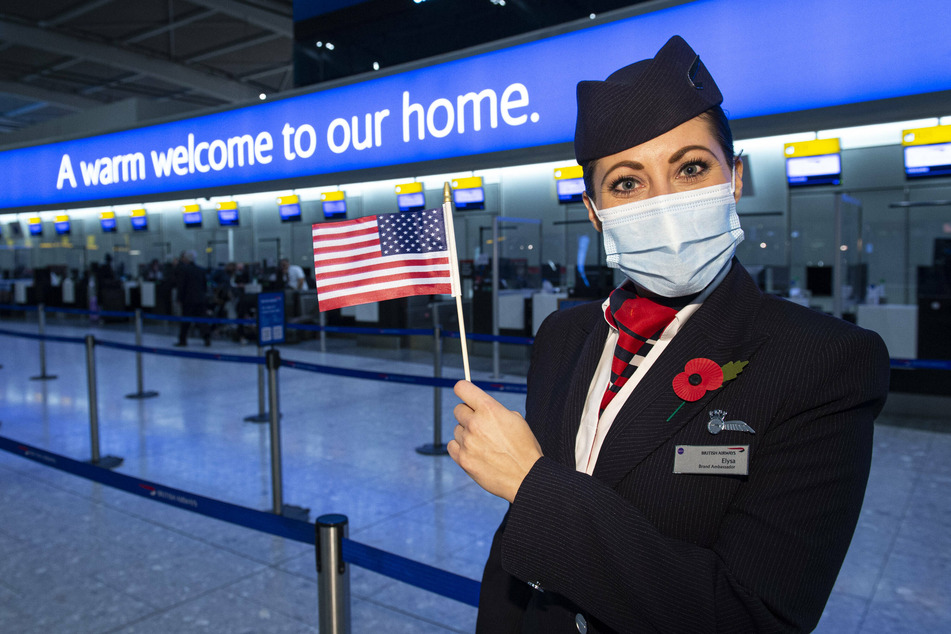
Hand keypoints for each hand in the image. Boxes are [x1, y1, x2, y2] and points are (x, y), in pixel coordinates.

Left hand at [448, 380, 542, 502]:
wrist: (526, 477)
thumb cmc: (524, 448)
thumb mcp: (516, 419)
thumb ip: (494, 410)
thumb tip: (480, 407)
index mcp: (489, 409)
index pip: (462, 388)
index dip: (464, 390)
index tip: (465, 394)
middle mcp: (475, 423)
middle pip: (458, 409)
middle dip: (468, 414)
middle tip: (481, 424)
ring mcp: (467, 442)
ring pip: (457, 429)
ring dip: (466, 433)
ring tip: (484, 443)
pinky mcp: (462, 459)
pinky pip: (452, 445)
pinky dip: (460, 447)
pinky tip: (474, 451)